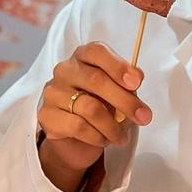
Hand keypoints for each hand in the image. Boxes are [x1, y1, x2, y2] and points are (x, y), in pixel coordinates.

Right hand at [36, 43, 151, 191]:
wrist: (75, 138)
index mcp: (83, 57)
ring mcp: (53, 92)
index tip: (137, 82)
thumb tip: (136, 81)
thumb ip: (125, 86)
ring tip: (123, 137)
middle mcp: (65, 70)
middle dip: (125, 101)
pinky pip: (79, 127)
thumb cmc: (99, 107)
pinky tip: (105, 140)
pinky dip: (98, 136)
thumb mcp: (117, 93)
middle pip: (96, 80)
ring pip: (90, 108)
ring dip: (113, 126)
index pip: (97, 52)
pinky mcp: (47, 115)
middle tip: (144, 117)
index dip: (118, 66)